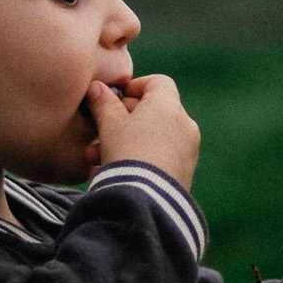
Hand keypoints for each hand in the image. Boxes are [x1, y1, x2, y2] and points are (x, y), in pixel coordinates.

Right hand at [86, 75, 199, 189]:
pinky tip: (114, 171)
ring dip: (125, 141)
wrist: (147, 199)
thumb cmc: (127, 153)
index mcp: (169, 106)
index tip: (114, 97)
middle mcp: (185, 125)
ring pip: (153, 137)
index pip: (158, 82)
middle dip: (122, 119)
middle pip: (154, 111)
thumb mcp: (109, 126)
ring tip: (95, 157)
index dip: (135, 86)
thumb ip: (103, 104)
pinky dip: (139, 157)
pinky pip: (160, 156)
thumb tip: (96, 88)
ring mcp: (188, 150)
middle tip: (98, 130)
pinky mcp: (184, 172)